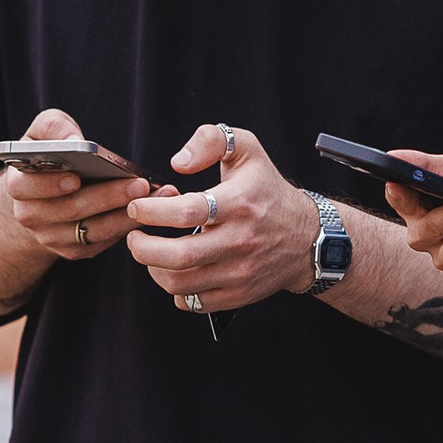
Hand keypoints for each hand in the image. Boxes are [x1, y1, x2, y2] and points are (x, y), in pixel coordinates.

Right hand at [0, 106, 148, 266]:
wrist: (40, 198)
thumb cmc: (46, 159)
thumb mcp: (41, 134)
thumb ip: (52, 127)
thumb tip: (72, 140)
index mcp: (18, 185)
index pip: (27, 187)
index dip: (51, 184)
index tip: (77, 177)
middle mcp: (31, 216)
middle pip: (70, 210)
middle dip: (106, 197)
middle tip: (139, 184)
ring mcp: (52, 238)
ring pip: (92, 231)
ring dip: (125, 215)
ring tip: (155, 196)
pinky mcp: (75, 250)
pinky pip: (104, 241)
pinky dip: (127, 226)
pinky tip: (151, 210)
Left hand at [125, 123, 319, 315]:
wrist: (309, 238)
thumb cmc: (268, 191)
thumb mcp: (247, 150)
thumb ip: (210, 140)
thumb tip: (179, 162)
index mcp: (239, 203)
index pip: (186, 212)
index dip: (151, 211)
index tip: (137, 207)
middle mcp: (240, 241)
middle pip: (178, 257)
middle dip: (142, 248)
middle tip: (134, 235)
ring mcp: (240, 272)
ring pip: (180, 284)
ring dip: (154, 269)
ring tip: (151, 252)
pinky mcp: (239, 295)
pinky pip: (194, 303)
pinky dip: (176, 290)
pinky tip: (176, 271)